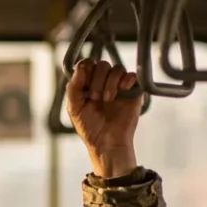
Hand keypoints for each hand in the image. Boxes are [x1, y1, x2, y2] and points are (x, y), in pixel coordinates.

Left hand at [66, 59, 142, 177]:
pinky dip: (127, 79)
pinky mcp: (132, 92)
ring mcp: (119, 86)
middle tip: (96, 97)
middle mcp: (104, 82)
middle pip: (102, 64)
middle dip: (98, 79)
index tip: (84, 81)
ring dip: (110, 82)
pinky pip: (133, 76)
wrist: (106, 142)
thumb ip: (73, 87)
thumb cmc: (89, 128)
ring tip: (107, 99)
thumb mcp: (74, 108)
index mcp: (88, 84)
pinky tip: (122, 91)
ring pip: (117, 68)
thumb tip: (81, 67)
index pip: (88, 64)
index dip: (86, 68)